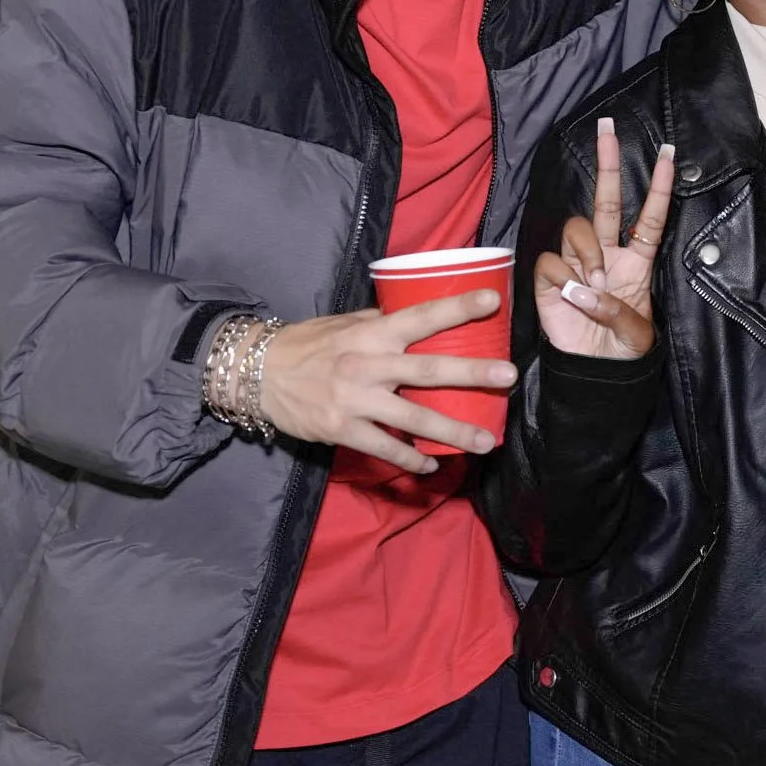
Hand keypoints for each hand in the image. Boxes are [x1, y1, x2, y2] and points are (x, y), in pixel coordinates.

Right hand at [257, 292, 517, 474]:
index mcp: (371, 333)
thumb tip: (421, 315)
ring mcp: (355, 400)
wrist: (258, 374)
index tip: (493, 302)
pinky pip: (385, 448)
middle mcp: (366, 365)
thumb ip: (383, 322)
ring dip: (454, 431)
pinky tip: (431, 464)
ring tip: (488, 441)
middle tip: (508, 376)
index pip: (421, 316)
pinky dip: (410, 458)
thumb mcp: (346, 322)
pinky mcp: (342, 430)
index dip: (457, 308)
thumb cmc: (309, 344)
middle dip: (471, 374)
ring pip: (413, 418)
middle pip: (427, 370)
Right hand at [533, 118, 674, 360]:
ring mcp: (577, 264)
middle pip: (605, 201)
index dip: (658, 187)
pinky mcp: (550, 280)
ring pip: (577, 227)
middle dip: (607, 164)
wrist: (594, 375)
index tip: (668, 154)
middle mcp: (606, 254)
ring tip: (596, 285)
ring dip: (589, 252)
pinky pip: (553, 261)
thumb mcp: (637, 336)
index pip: (648, 217)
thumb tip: (588, 290)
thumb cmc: (621, 352)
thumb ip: (619, 312)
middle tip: (608, 129)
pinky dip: (566, 276)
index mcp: (636, 261)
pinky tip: (573, 297)